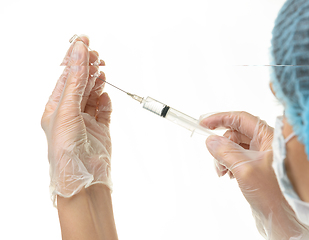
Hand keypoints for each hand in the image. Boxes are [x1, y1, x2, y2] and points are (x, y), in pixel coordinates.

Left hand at [41, 36, 111, 203]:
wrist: (83, 176)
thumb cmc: (65, 149)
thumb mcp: (66, 109)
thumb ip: (76, 80)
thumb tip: (79, 52)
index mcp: (56, 107)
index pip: (66, 76)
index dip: (74, 58)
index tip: (83, 41)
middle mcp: (70, 112)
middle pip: (81, 83)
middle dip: (88, 67)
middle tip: (97, 55)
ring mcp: (87, 120)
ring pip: (93, 94)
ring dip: (97, 81)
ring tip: (102, 70)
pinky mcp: (102, 128)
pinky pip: (104, 109)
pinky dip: (106, 99)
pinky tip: (105, 93)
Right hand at [200, 112, 308, 239]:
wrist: (288, 218)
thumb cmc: (275, 193)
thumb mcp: (245, 169)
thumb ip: (226, 152)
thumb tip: (211, 140)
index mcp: (268, 137)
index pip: (240, 118)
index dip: (220, 118)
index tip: (203, 124)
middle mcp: (266, 143)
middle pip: (236, 134)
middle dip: (221, 145)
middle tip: (216, 161)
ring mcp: (263, 155)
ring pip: (236, 147)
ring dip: (224, 157)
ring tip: (223, 173)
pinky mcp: (259, 167)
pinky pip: (239, 159)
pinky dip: (230, 164)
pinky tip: (229, 176)